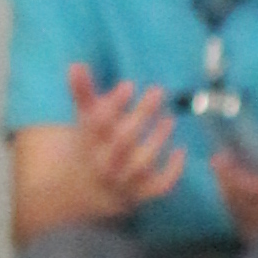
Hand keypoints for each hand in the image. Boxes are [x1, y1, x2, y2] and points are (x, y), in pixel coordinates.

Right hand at [67, 66, 183, 215]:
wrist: (92, 186)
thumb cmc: (93, 142)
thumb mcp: (86, 117)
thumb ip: (82, 92)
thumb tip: (77, 65)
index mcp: (90, 142)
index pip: (99, 123)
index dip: (114, 104)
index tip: (128, 86)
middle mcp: (106, 163)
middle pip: (123, 140)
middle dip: (141, 114)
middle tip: (157, 91)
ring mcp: (124, 180)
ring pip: (141, 164)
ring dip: (157, 140)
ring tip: (170, 119)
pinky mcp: (141, 192)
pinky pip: (159, 186)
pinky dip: (172, 172)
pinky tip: (181, 151)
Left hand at [214, 132, 257, 242]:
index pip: (256, 188)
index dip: (235, 174)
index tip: (223, 157)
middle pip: (242, 201)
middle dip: (226, 180)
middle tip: (217, 161)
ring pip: (240, 214)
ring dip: (226, 193)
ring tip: (221, 174)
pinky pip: (242, 226)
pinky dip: (233, 209)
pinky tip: (230, 195)